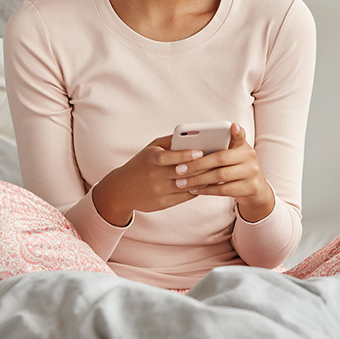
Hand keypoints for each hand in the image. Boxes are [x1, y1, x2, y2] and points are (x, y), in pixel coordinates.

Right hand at [92, 135, 206, 225]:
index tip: (200, 151)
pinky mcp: (163, 203)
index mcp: (150, 160)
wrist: (121, 190)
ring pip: (187, 185)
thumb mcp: (150, 149)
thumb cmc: (141, 164)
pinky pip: (185, 196)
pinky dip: (198, 189)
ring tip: (217, 171)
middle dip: (202, 166)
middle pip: (182, 172)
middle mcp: (154, 176)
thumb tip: (191, 135)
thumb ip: (170, 142)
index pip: (169, 158)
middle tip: (218, 161)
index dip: (185, 155)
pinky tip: (207, 183)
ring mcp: (159, 191)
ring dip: (204, 179)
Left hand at [175, 123, 274, 222]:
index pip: (240, 136)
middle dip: (197, 164)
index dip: (237, 131)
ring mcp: (251, 173)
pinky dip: (206, 190)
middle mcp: (250, 158)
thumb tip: (192, 143)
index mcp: (244, 146)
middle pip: (221, 158)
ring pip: (220, 176)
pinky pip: (223, 190)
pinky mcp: (249, 188)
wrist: (255, 189)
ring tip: (182, 182)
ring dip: (198, 179)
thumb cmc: (236, 168)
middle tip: (179, 169)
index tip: (232, 126)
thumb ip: (220, 147)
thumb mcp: (234, 154)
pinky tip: (194, 189)